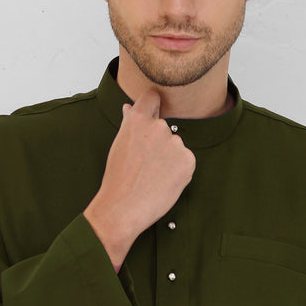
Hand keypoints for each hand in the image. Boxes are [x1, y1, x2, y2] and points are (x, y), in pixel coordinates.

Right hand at [83, 88, 195, 267]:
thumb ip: (130, 123)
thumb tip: (130, 107)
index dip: (153, 105)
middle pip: (164, 127)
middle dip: (158, 142)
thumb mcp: (119, 145)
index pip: (152, 97)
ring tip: (153, 176)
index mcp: (138, 119)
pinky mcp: (188, 159)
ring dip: (169, 158)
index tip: (152, 114)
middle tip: (145, 164)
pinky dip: (179, 170)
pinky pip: (186, 161)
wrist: (123, 208)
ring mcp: (175, 143)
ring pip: (176, 146)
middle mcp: (158, 126)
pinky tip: (164, 181)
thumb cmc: (118, 179)